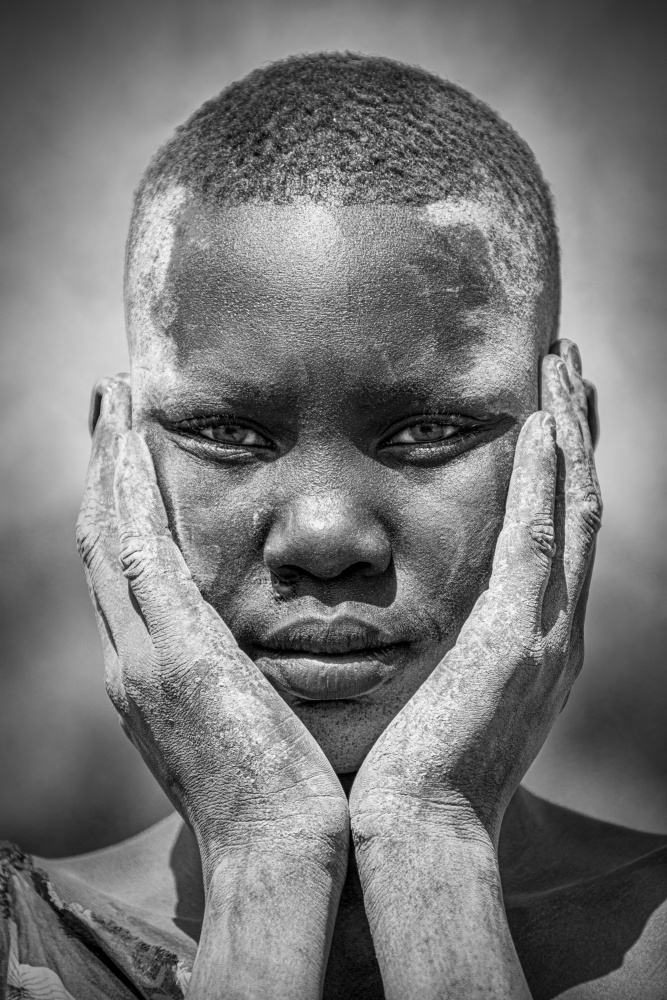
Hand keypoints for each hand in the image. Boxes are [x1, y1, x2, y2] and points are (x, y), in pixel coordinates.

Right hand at [77, 377, 347, 998]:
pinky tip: (130, 440)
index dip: (119, 513)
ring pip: (107, 535)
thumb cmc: (283, 793)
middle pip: (102, 544)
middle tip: (107, 415)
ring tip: (114, 405)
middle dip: (103, 476)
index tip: (127, 460)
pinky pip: (135, 550)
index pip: (124, 575)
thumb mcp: (251, 725)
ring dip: (108, 468)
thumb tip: (255, 653)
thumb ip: (240, 681)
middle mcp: (130, 657)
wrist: (281, 851)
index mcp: (152, 674)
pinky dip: (126, 493)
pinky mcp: (170, 653)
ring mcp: (141, 654)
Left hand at [351, 339, 601, 844]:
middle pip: (583, 507)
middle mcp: (557, 628)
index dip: (563, 471)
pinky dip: (547, 476)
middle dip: (578, 435)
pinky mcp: (518, 632)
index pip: (562, 535)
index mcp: (537, 641)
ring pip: (575, 506)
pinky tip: (541, 423)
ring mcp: (547, 629)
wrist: (423, 831)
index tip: (550, 416)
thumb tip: (421, 621)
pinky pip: (543, 534)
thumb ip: (450, 652)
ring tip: (564, 368)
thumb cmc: (419, 772)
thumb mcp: (445, 699)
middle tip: (571, 372)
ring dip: (570, 434)